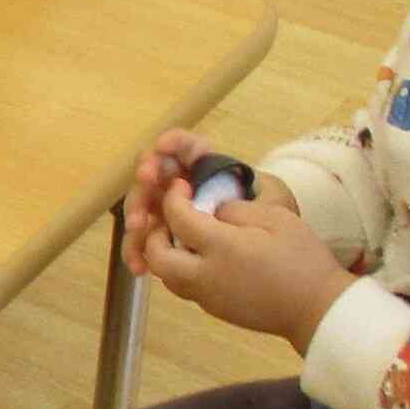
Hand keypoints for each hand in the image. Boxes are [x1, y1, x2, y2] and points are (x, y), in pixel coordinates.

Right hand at [124, 133, 293, 272]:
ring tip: (139, 227)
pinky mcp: (163, 238)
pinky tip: (139, 265)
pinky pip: (143, 243)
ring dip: (135, 214)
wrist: (272, 262)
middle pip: (154, 174)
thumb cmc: (272, 225)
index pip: (185, 148)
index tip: (162, 148)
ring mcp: (169, 212)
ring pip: (142, 207)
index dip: (172, 143)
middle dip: (146, 177)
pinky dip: (136, 251)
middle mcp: (181, 186)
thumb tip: (224, 194)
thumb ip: (256, 187)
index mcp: (206, 169)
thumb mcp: (274, 201)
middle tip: (147, 181)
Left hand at [145, 186, 354, 350]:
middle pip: (158, 256)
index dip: (174, 198)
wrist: (319, 310)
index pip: (178, 219)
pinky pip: (185, 288)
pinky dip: (182, 269)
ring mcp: (208, 298)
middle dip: (155, 233)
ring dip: (166, 254)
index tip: (182, 187)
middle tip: (173, 215)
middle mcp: (205, 276)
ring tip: (185, 235)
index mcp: (220, 249)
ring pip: (167, 277)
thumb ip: (237, 210)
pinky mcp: (216, 311)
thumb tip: (212, 211)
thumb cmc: (303, 260)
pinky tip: (203, 256)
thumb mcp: (276, 219)